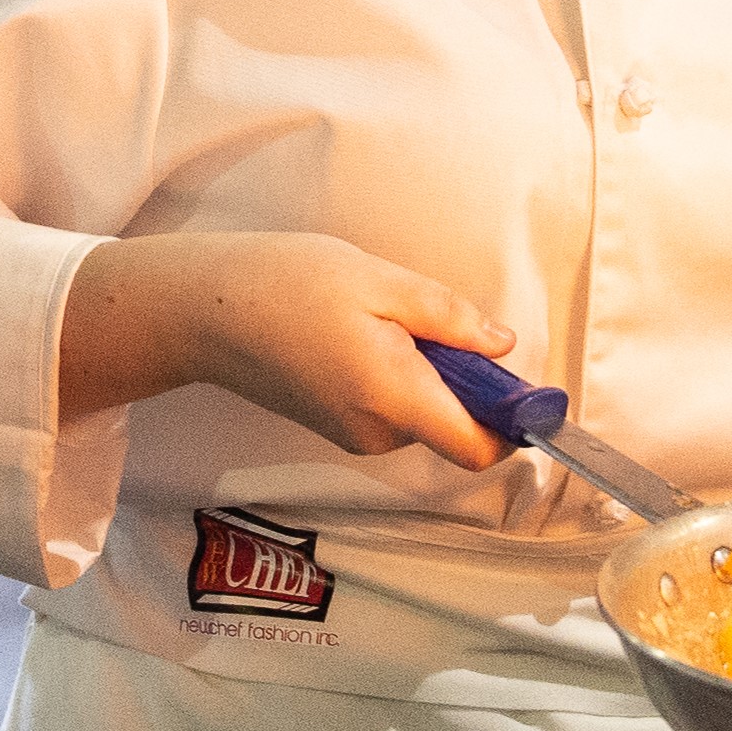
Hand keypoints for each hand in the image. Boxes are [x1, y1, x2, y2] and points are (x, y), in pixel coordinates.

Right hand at [58, 232, 515, 467]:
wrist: (206, 310)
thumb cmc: (291, 285)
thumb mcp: (384, 282)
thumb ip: (450, 318)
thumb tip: (504, 348)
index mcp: (395, 398)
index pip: (477, 448)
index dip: (513, 423)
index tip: (525, 385)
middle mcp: (377, 432)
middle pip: (454, 426)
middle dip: (465, 379)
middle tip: (427, 317)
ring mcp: (353, 434)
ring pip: (424, 414)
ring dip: (428, 372)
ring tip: (381, 317)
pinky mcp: (335, 425)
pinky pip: (394, 409)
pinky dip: (399, 376)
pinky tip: (360, 332)